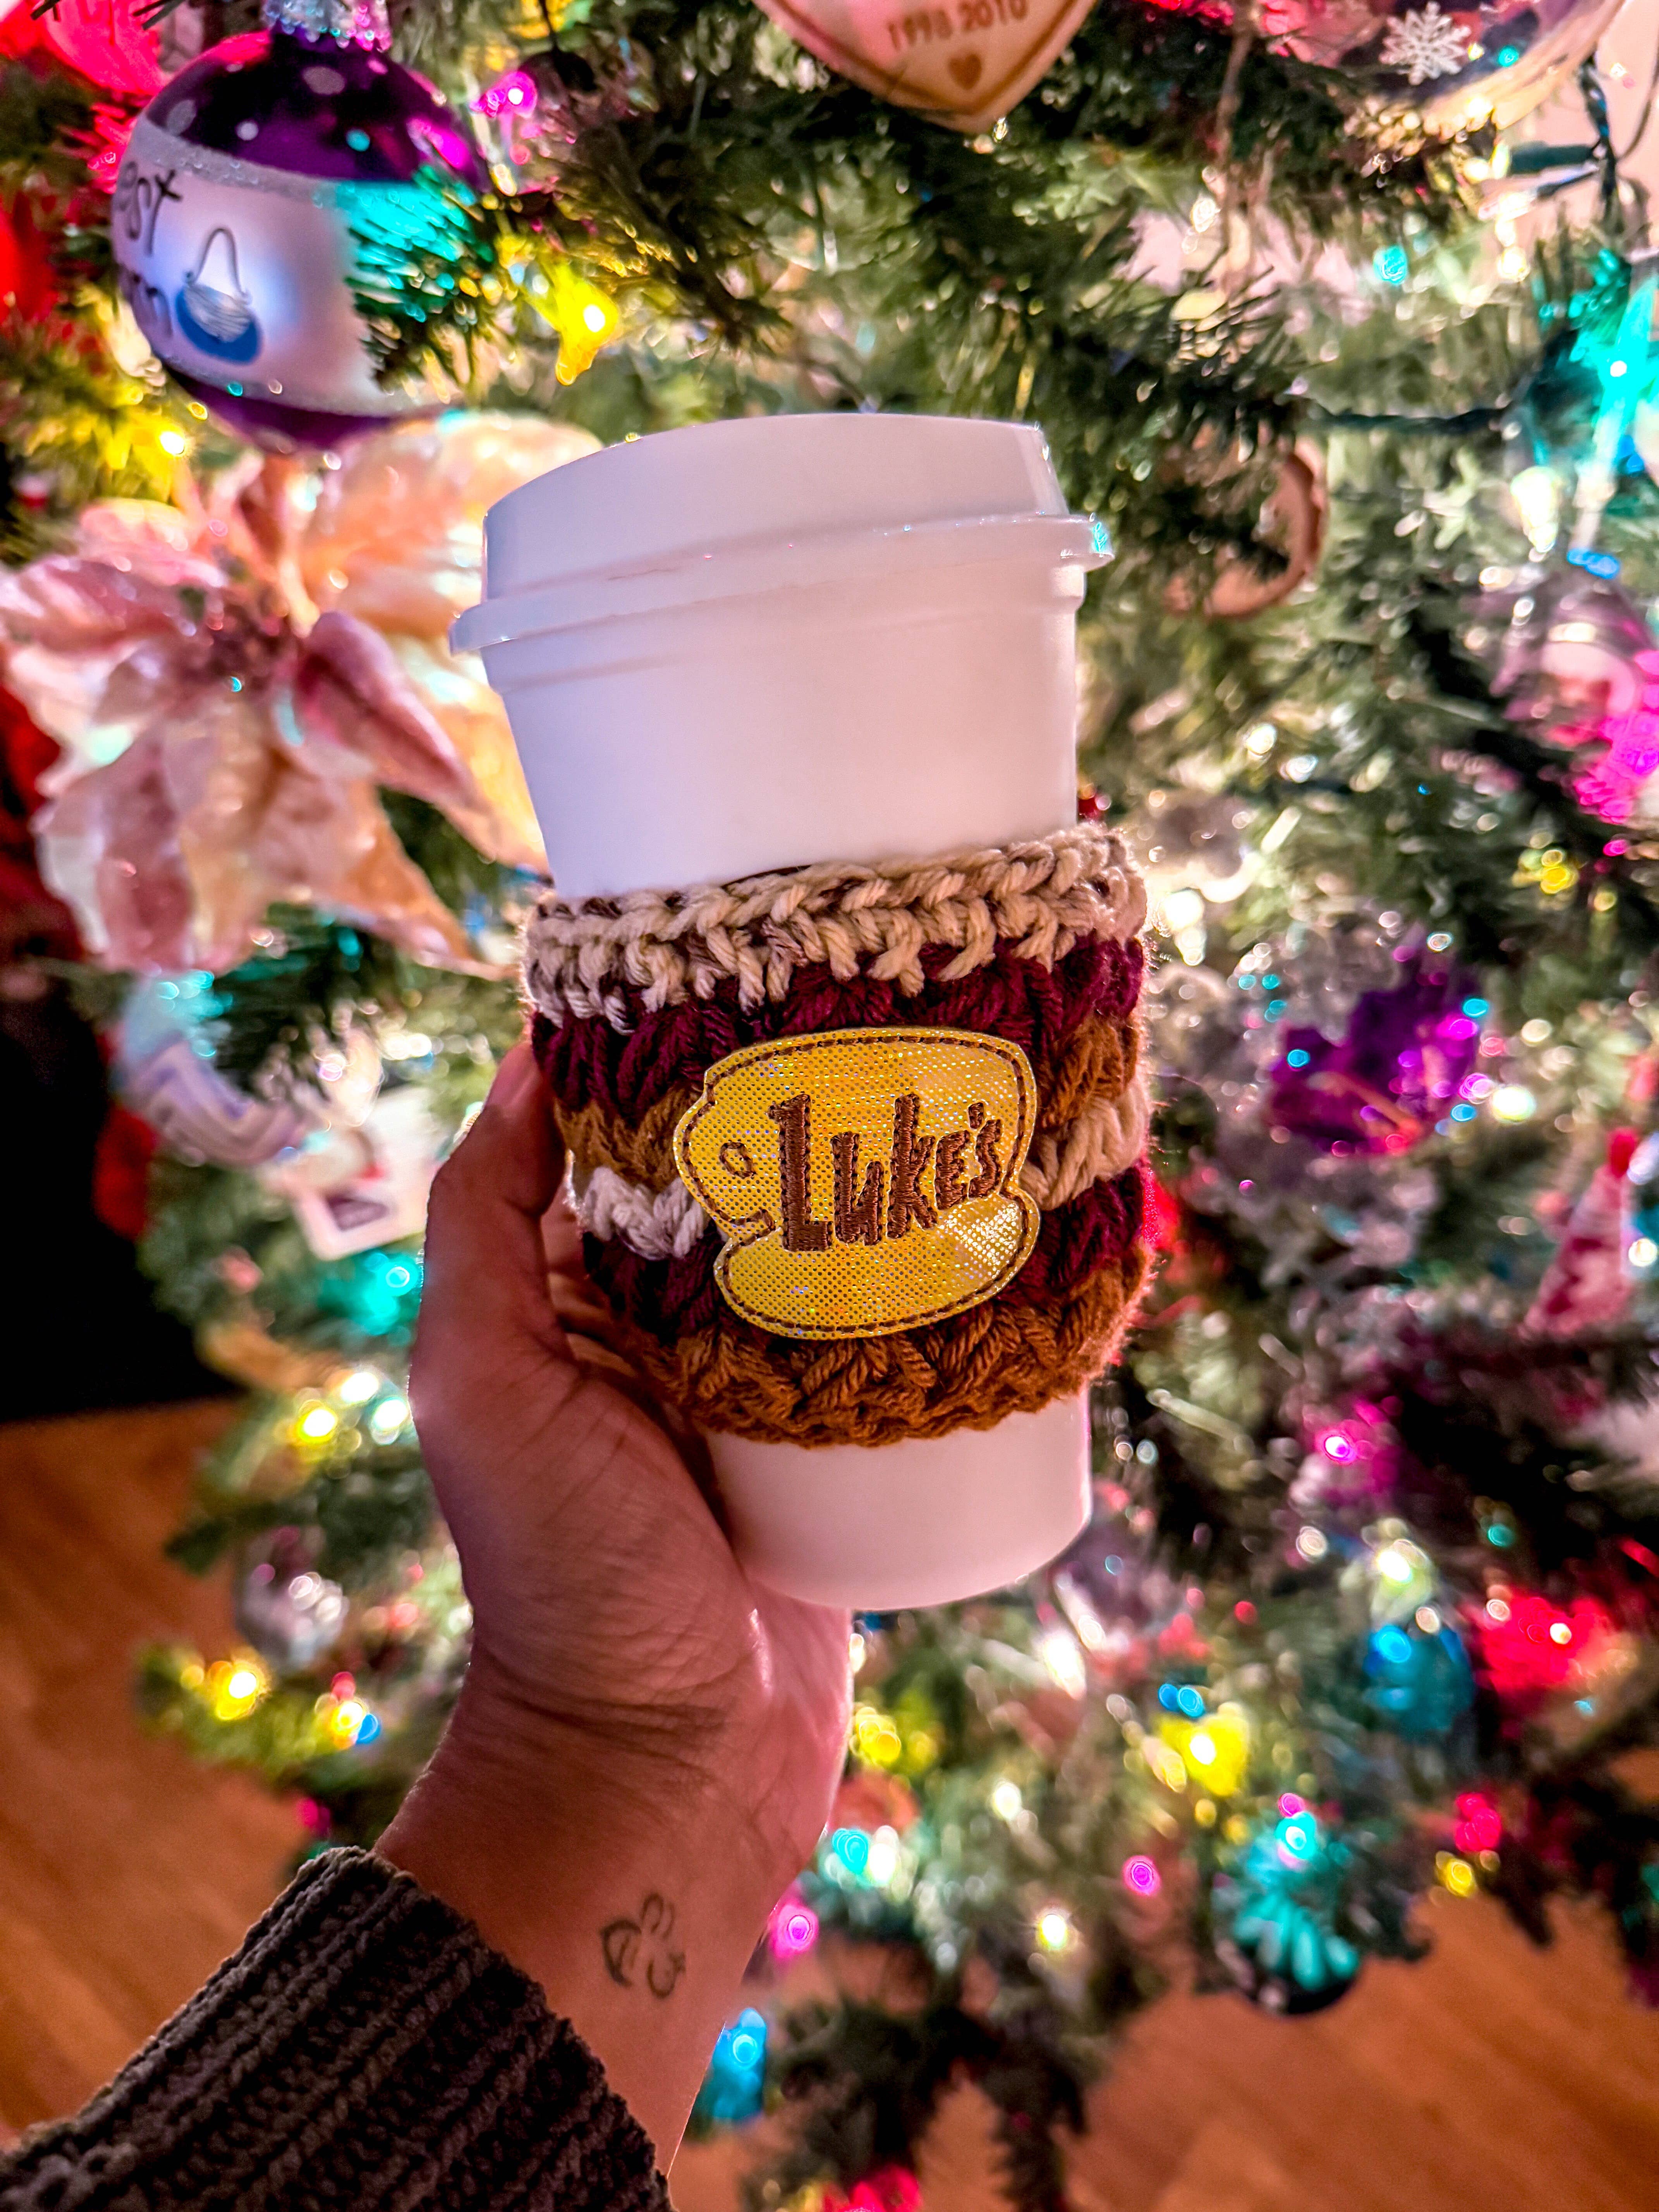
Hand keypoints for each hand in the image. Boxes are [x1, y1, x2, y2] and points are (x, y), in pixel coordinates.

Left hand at [377, 1043, 851, 2160]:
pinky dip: (936, 1294)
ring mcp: (763, 1391)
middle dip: (805, 1116)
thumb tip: (529, 1060)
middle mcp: (664, 1333)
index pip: (627, 1142)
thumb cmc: (560, 1577)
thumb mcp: (483, 1384)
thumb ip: (482, 1226)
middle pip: (743, 1187)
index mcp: (569, 1300)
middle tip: (889, 1032)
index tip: (753, 974)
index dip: (679, 1058)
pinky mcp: (846, 1451)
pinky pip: (893, 1346)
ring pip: (830, 1257)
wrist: (665, 1768)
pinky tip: (999, 1231)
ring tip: (961, 1111)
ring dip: (885, 1196)